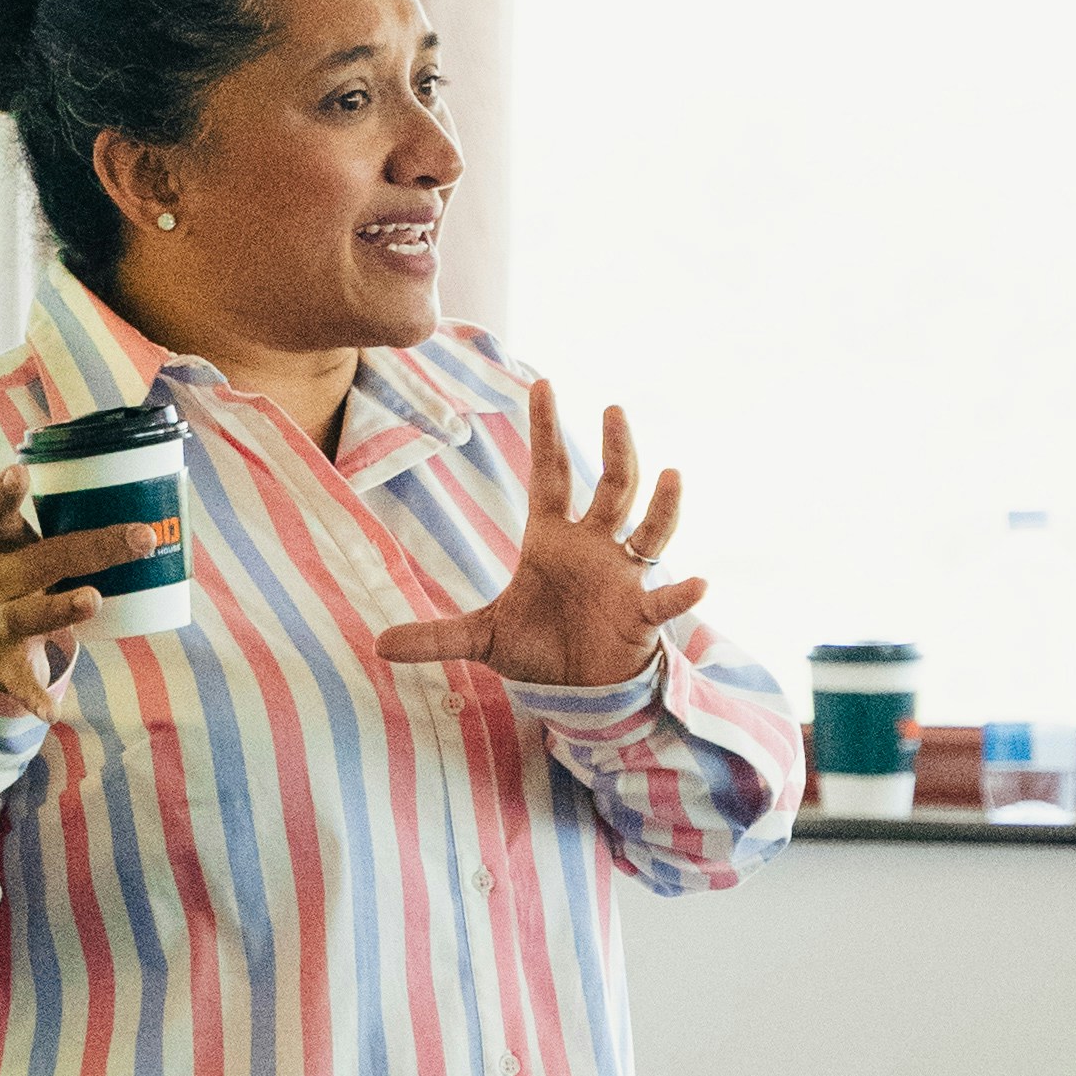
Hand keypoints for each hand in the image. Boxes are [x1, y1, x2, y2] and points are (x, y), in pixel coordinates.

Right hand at [0, 460, 159, 719]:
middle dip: (95, 548)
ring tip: (92, 600)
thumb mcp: (30, 548)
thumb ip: (75, 527)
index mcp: (2, 546)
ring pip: (28, 615)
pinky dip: (33, 696)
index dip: (4, 495)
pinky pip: (20, 680)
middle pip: (43, 560)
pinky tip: (50, 710)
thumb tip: (158, 498)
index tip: (19, 472)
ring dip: (60, 608)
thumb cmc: (22, 577)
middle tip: (143, 538)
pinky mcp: (5, 665)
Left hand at [376, 380, 707, 694]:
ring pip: (648, 527)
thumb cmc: (539, 651)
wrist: (578, 691)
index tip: (543, 384)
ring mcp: (624, 576)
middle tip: (612, 409)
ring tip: (670, 473)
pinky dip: (683, 592)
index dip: (546, 431)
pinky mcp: (642, 613)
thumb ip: (435, 636)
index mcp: (553, 539)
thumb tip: (376, 644)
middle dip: (615, 449)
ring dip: (661, 503)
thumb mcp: (482, 639)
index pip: (549, 473)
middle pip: (611, 486)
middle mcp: (594, 546)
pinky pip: (666, 598)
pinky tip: (699, 582)